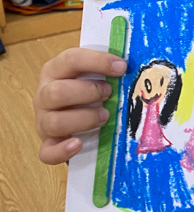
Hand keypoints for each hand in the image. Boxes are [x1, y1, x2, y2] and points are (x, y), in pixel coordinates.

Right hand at [34, 48, 126, 165]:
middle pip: (57, 92)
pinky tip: (78, 144)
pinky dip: (62, 150)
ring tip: (105, 116)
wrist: (73, 117)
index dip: (98, 61)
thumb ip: (106, 70)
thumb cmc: (87, 90)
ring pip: (54, 122)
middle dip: (88, 92)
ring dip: (83, 119)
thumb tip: (131, 66)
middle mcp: (44, 94)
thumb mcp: (93, 74)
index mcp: (55, 70)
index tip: (122, 67)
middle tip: (109, 93)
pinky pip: (47, 152)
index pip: (71, 60)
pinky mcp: (48, 143)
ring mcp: (43, 120)